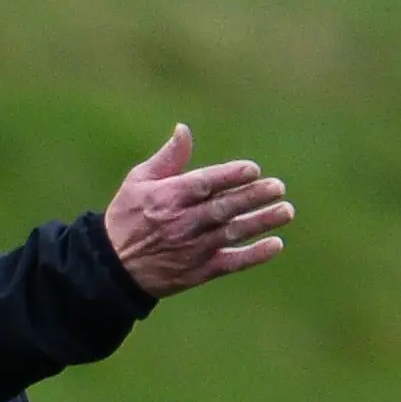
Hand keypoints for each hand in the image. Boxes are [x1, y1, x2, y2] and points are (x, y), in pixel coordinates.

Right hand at [101, 126, 292, 298]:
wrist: (114, 268)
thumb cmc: (127, 217)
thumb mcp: (138, 182)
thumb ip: (167, 158)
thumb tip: (184, 129)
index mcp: (167, 198)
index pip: (204, 184)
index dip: (230, 177)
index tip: (253, 170)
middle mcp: (182, 223)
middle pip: (224, 208)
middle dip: (253, 197)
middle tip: (278, 187)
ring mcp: (192, 249)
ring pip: (232, 233)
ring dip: (261, 222)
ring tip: (286, 211)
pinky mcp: (199, 271)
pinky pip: (231, 263)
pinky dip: (254, 255)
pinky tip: (275, 244)